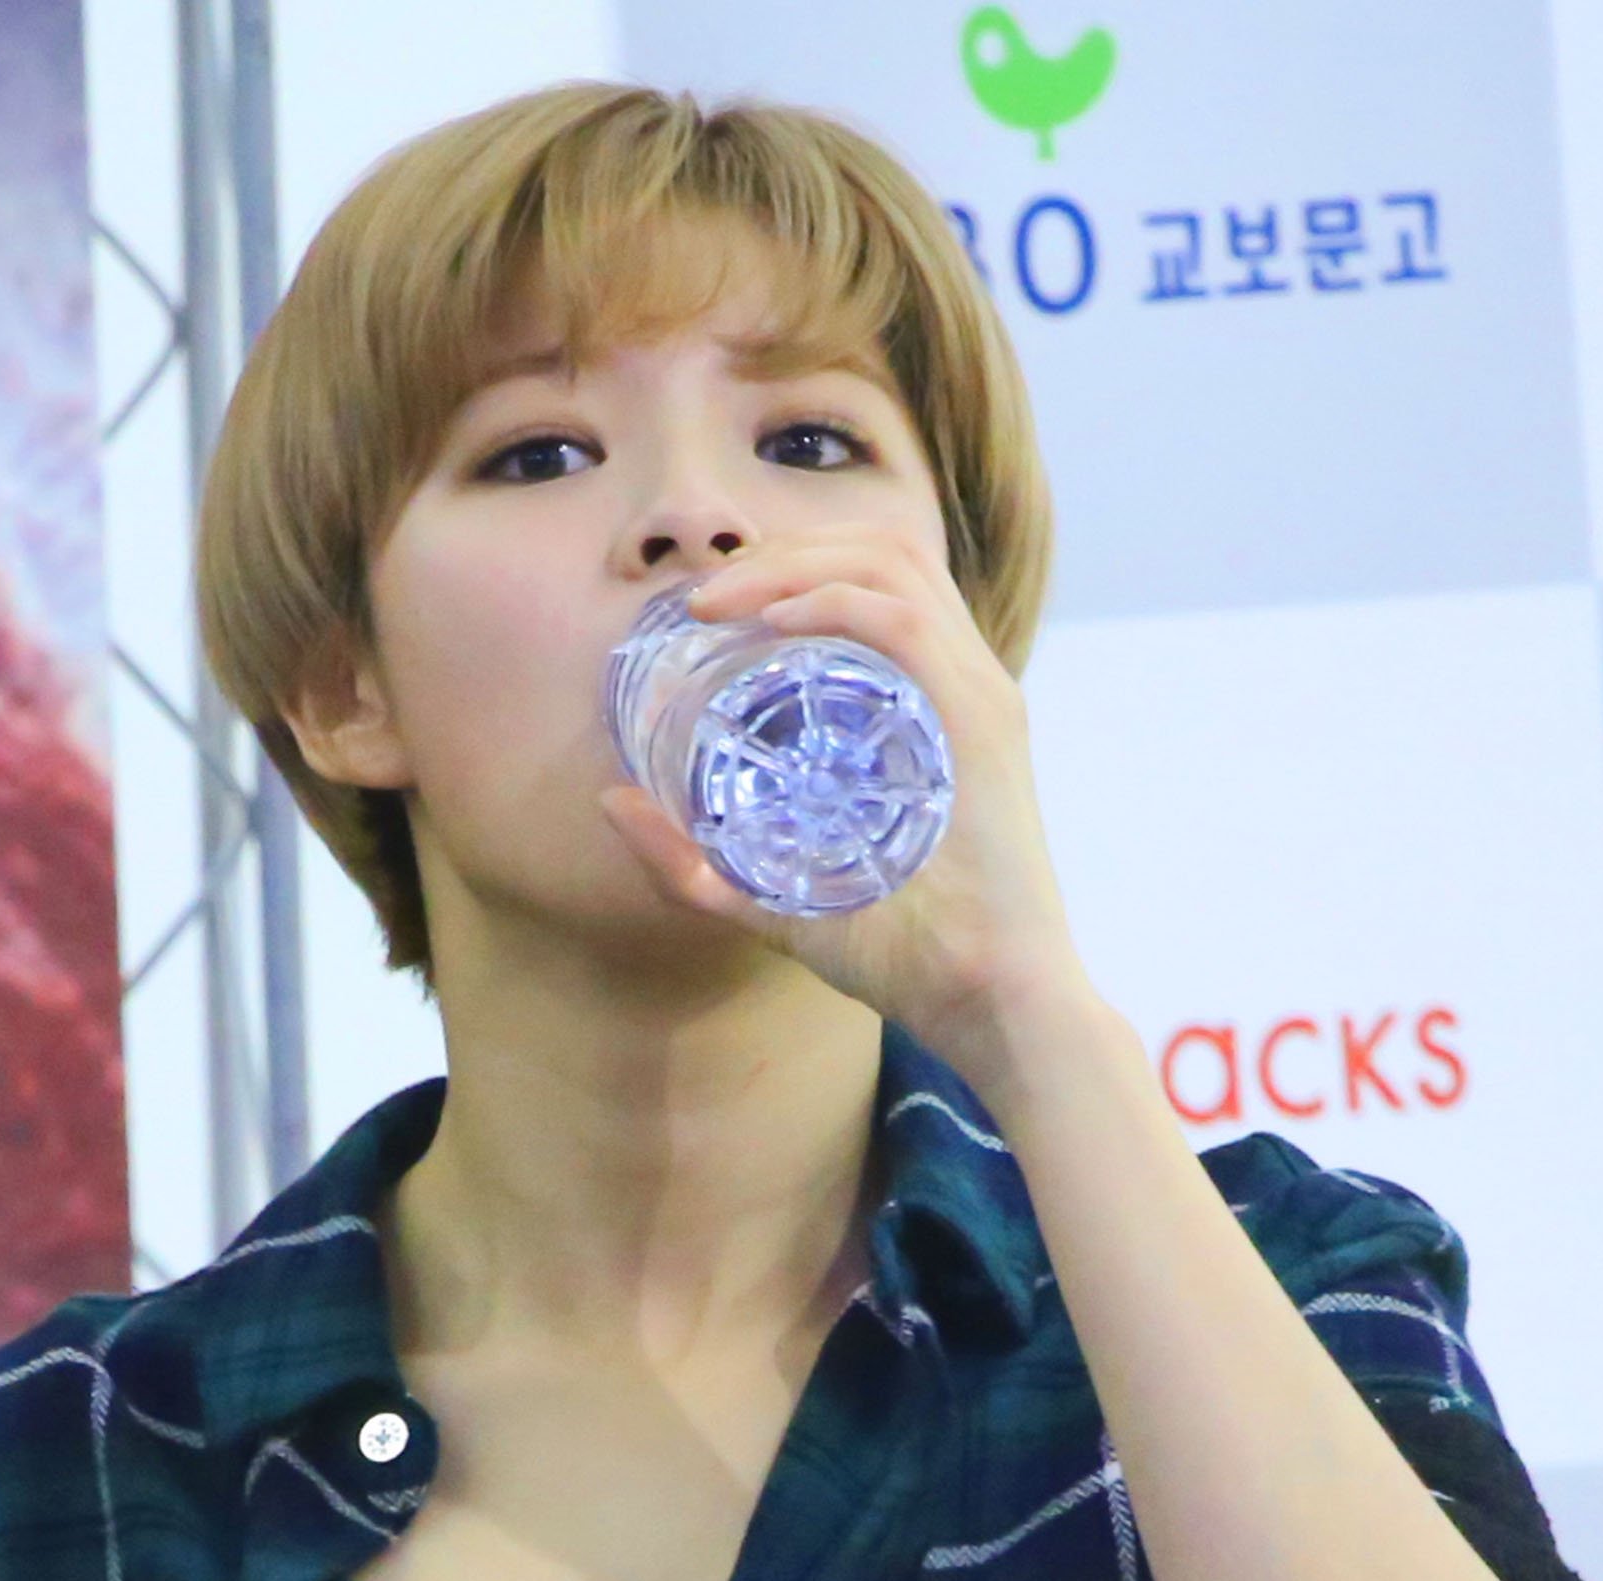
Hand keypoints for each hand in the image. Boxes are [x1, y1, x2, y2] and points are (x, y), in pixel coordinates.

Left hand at [597, 523, 1096, 1085]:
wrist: (994, 1008)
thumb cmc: (908, 962)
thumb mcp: (777, 899)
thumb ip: (696, 862)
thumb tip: (608, 801)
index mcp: (930, 705)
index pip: (868, 584)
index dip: (786, 568)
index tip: (707, 605)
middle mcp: (962, 682)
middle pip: (877, 550)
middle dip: (781, 549)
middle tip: (701, 595)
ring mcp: (977, 694)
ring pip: (889, 562)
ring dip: (795, 562)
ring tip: (723, 598)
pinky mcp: (982, 719)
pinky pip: (904, 618)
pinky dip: (833, 599)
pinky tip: (773, 621)